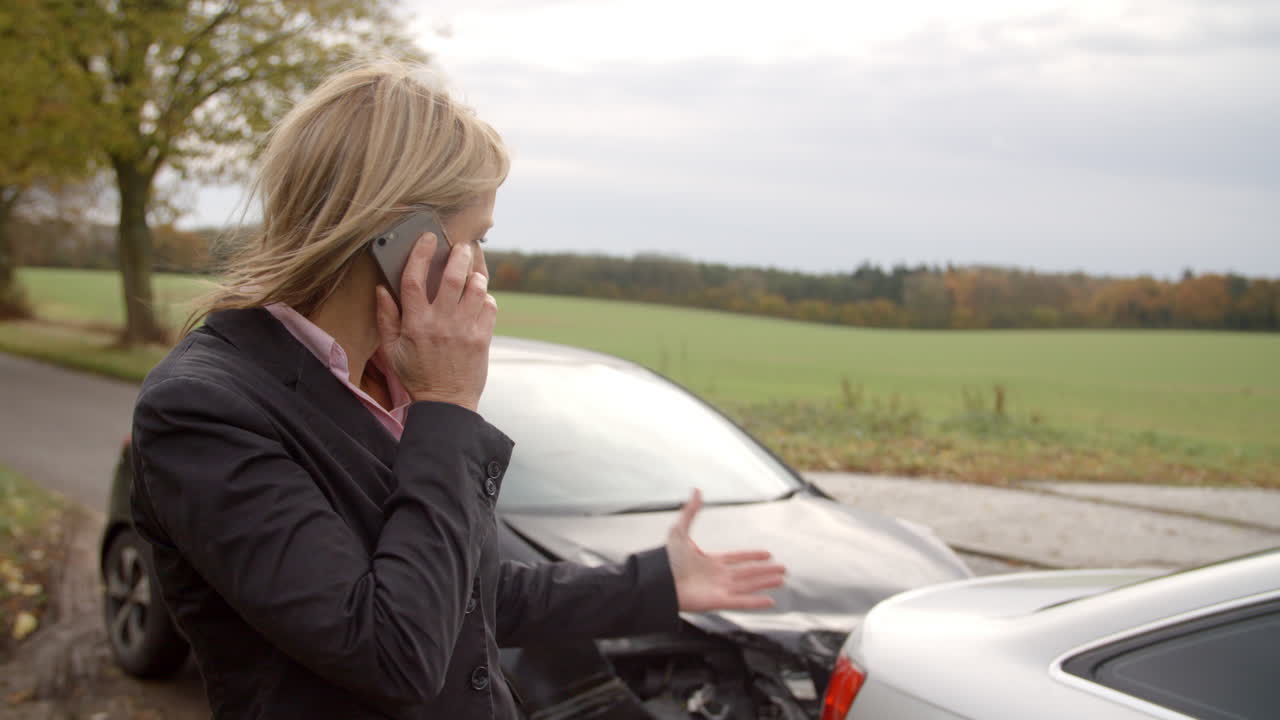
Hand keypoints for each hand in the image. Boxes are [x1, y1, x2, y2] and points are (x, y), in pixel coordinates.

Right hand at [375, 232, 496, 411]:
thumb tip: (382, 289)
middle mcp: (441, 322)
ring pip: (476, 288)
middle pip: (452, 276)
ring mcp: (464, 329)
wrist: (446, 403)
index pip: (414, 278)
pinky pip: (490, 307)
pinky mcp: (482, 338)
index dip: (420, 254)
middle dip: (459, 255)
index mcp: (415, 322)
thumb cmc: (417, 375)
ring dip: (477, 274)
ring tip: (474, 270)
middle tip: (462, 246)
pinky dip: (487, 298)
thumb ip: (386, 317)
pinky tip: (481, 298)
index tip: (427, 238)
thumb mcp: (392, 350)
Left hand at [667, 489, 786, 611]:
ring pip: (748, 586)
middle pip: (747, 573)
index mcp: (710, 561)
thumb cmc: (665, 560)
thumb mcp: (678, 531)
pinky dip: (757, 602)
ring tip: (782, 580)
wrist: (658, 582)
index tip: (767, 554)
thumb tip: (696, 491)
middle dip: (765, 572)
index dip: (752, 556)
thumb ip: (690, 512)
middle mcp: (717, 576)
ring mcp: (719, 589)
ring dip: (765, 583)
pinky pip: (742, 602)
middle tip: (783, 569)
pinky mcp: (718, 602)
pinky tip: (770, 601)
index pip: (737, 558)